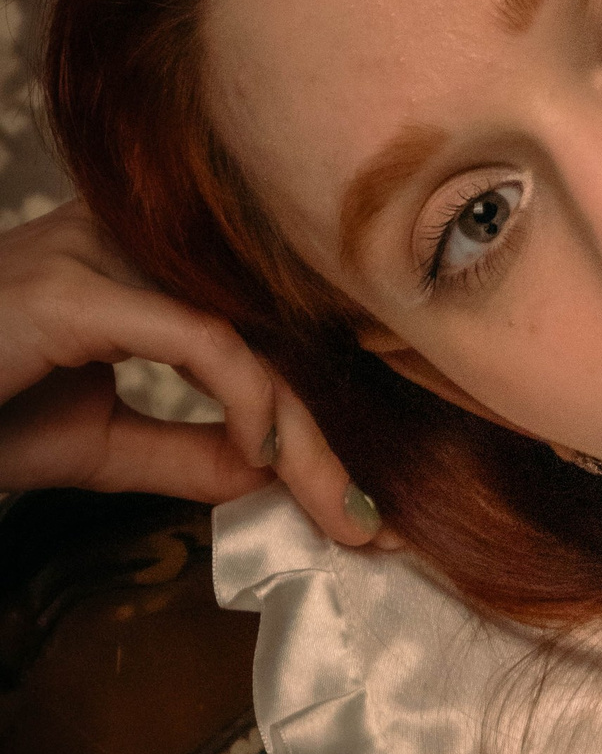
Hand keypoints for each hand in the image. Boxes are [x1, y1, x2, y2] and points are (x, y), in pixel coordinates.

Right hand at [0, 198, 384, 544]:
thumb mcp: (97, 442)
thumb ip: (190, 447)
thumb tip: (279, 468)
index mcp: (130, 256)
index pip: (256, 318)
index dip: (316, 401)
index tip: (359, 495)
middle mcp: (120, 235)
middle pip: (265, 319)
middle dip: (327, 425)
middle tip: (371, 517)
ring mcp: (97, 254)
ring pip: (247, 329)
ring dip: (304, 427)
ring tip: (339, 503)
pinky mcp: (78, 291)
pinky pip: (200, 338)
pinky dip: (247, 397)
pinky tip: (269, 452)